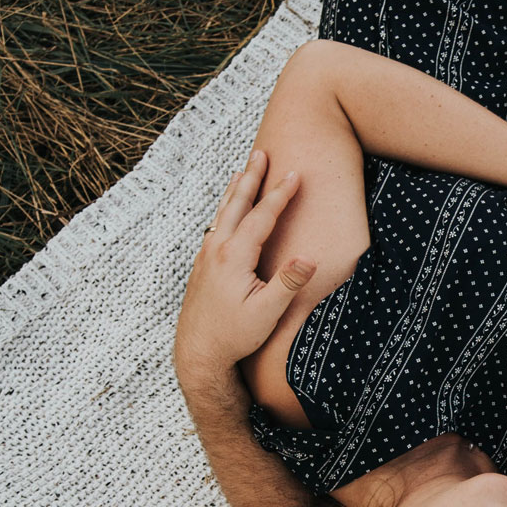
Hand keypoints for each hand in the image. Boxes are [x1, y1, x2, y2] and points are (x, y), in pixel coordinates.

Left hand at [175, 151, 313, 371]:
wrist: (198, 353)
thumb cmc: (235, 336)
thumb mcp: (267, 313)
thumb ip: (287, 284)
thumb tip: (309, 259)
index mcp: (234, 256)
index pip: (262, 216)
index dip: (280, 194)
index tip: (296, 174)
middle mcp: (217, 249)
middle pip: (237, 204)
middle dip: (251, 177)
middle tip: (261, 153)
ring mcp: (206, 256)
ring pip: (222, 213)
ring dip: (235, 189)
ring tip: (243, 170)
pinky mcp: (203, 266)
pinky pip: (216, 225)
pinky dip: (226, 208)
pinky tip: (229, 210)